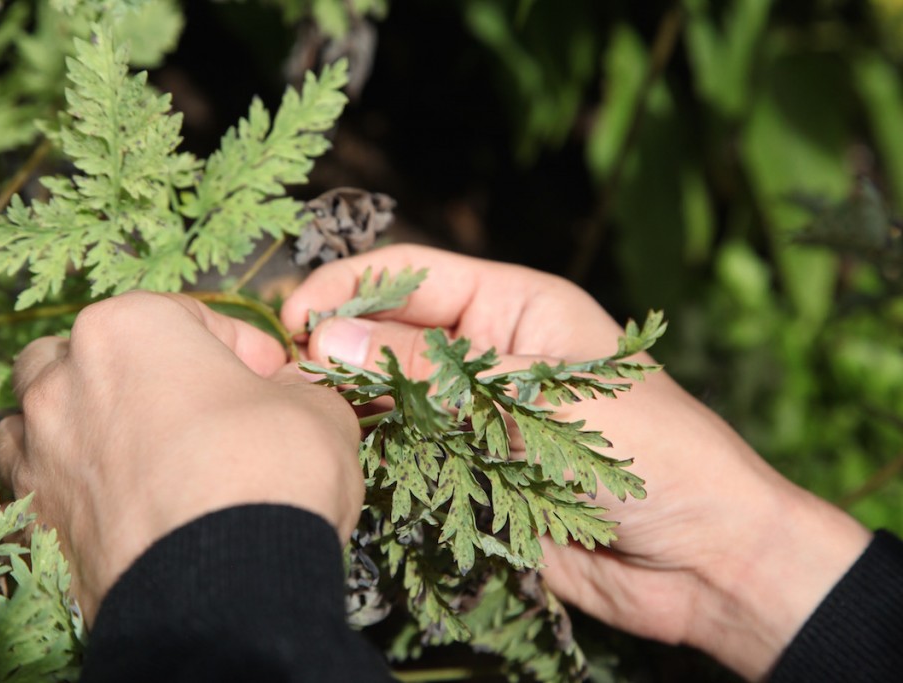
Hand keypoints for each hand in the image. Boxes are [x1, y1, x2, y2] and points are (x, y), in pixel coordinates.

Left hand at [0, 291, 363, 624]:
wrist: (227, 583)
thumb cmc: (269, 472)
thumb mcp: (316, 408)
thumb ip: (294, 388)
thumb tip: (285, 395)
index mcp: (130, 327)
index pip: (187, 316)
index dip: (239, 346)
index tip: (270, 375)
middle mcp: (66, 378)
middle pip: (94, 352)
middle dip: (141, 371)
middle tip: (197, 404)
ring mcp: (39, 449)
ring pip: (42, 412)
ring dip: (83, 419)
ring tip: (137, 449)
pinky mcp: (32, 520)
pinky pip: (34, 483)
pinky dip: (66, 481)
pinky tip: (109, 498)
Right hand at [282, 244, 871, 679]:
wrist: (703, 557)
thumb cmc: (651, 453)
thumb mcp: (540, 395)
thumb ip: (435, 367)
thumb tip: (331, 336)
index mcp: (515, 306)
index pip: (413, 272)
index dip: (348, 286)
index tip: (293, 318)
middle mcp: (488, 351)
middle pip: (392, 328)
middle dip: (338, 342)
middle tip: (285, 372)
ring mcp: (475, 412)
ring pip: (390, 390)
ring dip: (349, 398)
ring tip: (303, 413)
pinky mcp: (471, 469)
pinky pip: (408, 448)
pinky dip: (373, 447)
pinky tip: (342, 452)